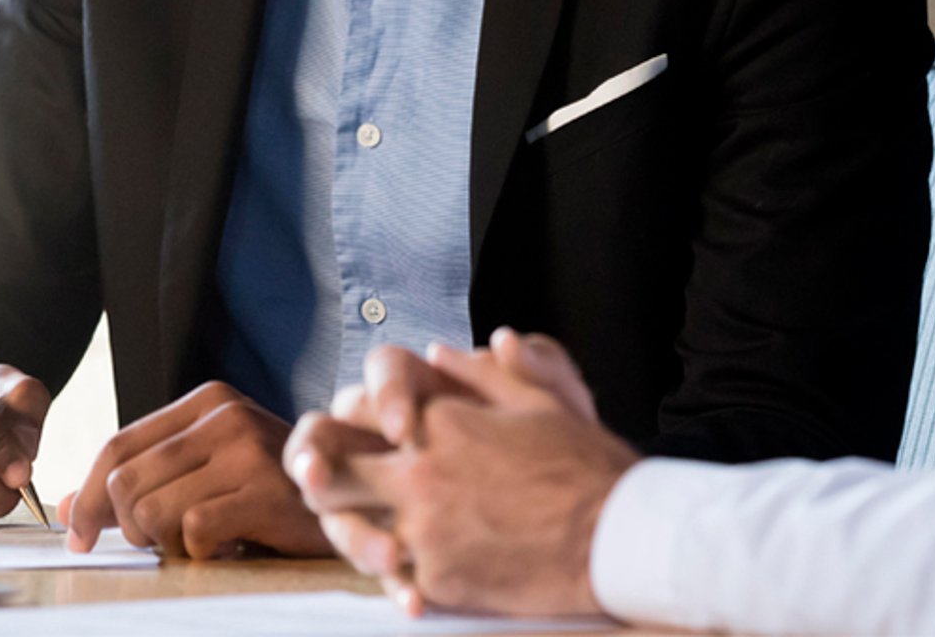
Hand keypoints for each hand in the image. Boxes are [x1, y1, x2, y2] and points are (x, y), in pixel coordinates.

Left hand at [60, 381, 327, 559]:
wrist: (354, 499)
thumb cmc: (271, 492)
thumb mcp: (205, 474)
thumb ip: (141, 482)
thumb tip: (63, 506)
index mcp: (208, 400)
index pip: (116, 445)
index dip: (86, 497)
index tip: (79, 538)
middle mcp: (226, 414)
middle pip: (125, 482)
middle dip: (130, 528)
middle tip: (162, 544)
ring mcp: (249, 448)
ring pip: (152, 511)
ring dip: (167, 545)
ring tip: (203, 542)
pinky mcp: (265, 490)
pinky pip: (192, 534)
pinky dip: (201, 555)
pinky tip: (232, 547)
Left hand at [288, 330, 634, 615]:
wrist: (613, 535)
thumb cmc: (581, 461)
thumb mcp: (535, 398)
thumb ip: (477, 374)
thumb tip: (437, 353)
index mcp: (440, 421)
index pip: (359, 412)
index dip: (348, 421)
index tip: (355, 428)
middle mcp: (419, 474)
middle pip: (331, 476)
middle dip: (320, 476)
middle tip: (323, 482)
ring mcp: (423, 532)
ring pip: (351, 532)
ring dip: (351, 529)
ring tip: (362, 530)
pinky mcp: (437, 581)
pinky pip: (392, 578)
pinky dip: (394, 574)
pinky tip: (409, 572)